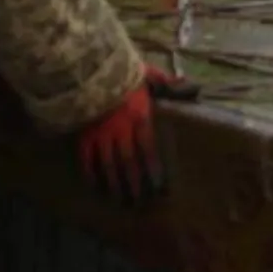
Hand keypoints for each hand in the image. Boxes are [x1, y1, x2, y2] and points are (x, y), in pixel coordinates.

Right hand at [75, 64, 197, 205]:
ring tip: (120, 201)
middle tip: (140, 202)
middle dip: (134, 184)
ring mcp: (100, 135)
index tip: (159, 188)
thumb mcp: (147, 73)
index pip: (149, 150)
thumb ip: (166, 82)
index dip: (154, 170)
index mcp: (139, 118)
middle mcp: (120, 131)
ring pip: (108, 166)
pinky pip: (86, 159)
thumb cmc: (120, 70)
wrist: (86, 68)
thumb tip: (191, 85)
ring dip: (115, 185)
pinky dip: (91, 174)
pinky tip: (96, 187)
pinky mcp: (82, 135)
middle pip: (129, 163)